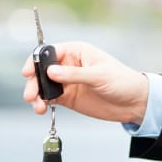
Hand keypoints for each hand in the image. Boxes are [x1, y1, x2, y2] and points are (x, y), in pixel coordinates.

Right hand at [22, 41, 148, 124]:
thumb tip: (50, 73)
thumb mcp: (99, 76)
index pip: (50, 52)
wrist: (133, 103)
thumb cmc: (122, 81)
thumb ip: (74, 75)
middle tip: (31, 95)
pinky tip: (41, 109)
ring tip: (38, 107)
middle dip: (34, 82)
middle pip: (43, 71)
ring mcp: (67, 82)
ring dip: (37, 95)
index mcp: (76, 52)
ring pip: (44, 86)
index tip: (28, 72)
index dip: (36, 61)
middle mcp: (69, 66)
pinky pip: (50, 99)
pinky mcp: (68, 98)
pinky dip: (43, 104)